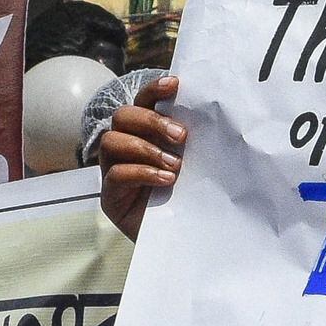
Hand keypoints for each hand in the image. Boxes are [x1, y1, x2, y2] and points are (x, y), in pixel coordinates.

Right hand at [96, 78, 186, 240]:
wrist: (186, 239)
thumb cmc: (192, 196)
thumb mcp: (196, 163)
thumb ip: (193, 141)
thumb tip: (215, 111)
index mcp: (147, 134)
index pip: (142, 102)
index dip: (154, 90)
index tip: (175, 85)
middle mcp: (126, 147)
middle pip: (122, 116)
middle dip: (152, 122)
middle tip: (181, 136)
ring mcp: (113, 171)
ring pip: (112, 141)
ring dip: (146, 148)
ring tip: (174, 165)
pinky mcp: (110, 196)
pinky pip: (116, 174)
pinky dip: (143, 172)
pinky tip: (167, 180)